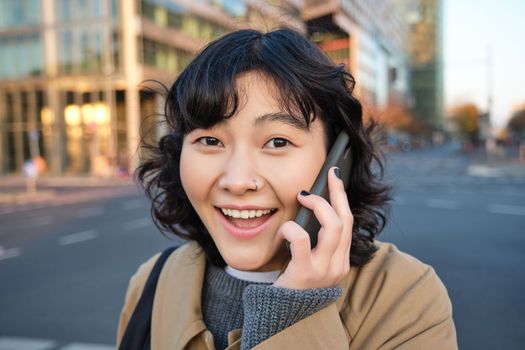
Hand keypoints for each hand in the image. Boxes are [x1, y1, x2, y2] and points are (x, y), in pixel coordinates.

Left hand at [273, 167, 352, 288]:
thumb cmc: (295, 283)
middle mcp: (338, 264)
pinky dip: (291, 228)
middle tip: (320, 180)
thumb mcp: (312, 262)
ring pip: (332, 226)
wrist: (283, 316)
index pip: (348, 222)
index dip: (341, 196)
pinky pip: (302, 240)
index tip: (334, 176)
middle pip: (344, 220)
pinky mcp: (305, 272)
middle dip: (334, 194)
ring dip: (317, 206)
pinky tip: (284, 230)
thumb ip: (317, 241)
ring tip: (302, 198)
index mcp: (341, 260)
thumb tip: (310, 207)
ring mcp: (324, 269)